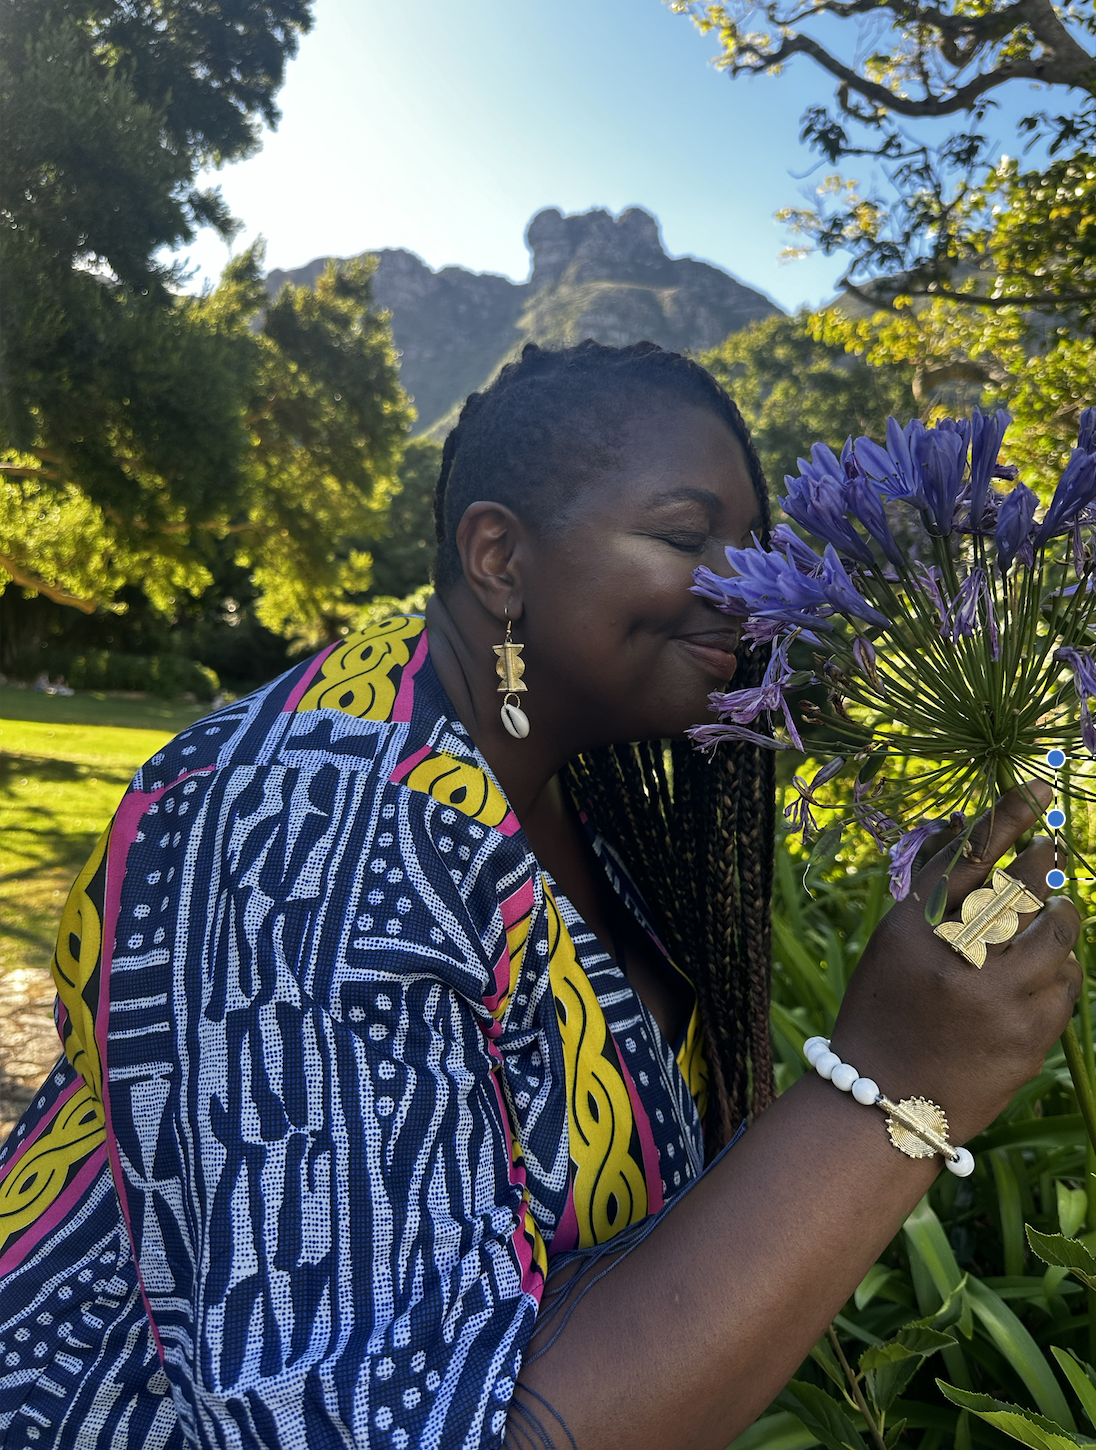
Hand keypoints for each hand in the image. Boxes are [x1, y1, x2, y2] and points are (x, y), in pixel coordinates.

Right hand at [831, 781, 1081, 1143]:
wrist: (884, 1104)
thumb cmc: (885, 1012)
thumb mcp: (892, 947)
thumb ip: (933, 896)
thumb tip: (976, 832)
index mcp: (911, 932)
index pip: (969, 857)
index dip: (1009, 818)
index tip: (1039, 790)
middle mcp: (953, 963)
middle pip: (1019, 888)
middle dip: (1044, 860)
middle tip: (1053, 846)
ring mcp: (995, 1003)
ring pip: (1054, 935)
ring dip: (1059, 915)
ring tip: (1057, 908)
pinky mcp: (1028, 1040)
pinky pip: (1066, 986)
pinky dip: (1063, 970)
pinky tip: (1052, 968)